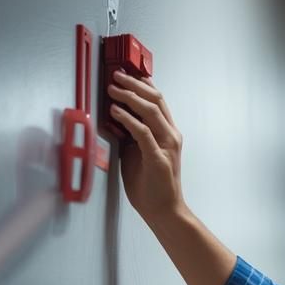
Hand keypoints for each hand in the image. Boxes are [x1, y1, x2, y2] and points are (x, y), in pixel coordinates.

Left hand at [107, 70, 184, 224]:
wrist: (164, 210)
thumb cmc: (152, 185)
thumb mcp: (139, 153)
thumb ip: (133, 136)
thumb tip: (117, 120)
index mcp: (169, 133)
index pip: (158, 101)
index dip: (143, 84)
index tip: (128, 73)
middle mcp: (171, 135)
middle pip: (155, 99)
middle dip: (134, 84)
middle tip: (117, 76)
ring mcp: (166, 145)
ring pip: (150, 111)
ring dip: (129, 97)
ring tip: (113, 90)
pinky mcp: (158, 157)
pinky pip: (142, 132)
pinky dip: (128, 119)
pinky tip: (115, 112)